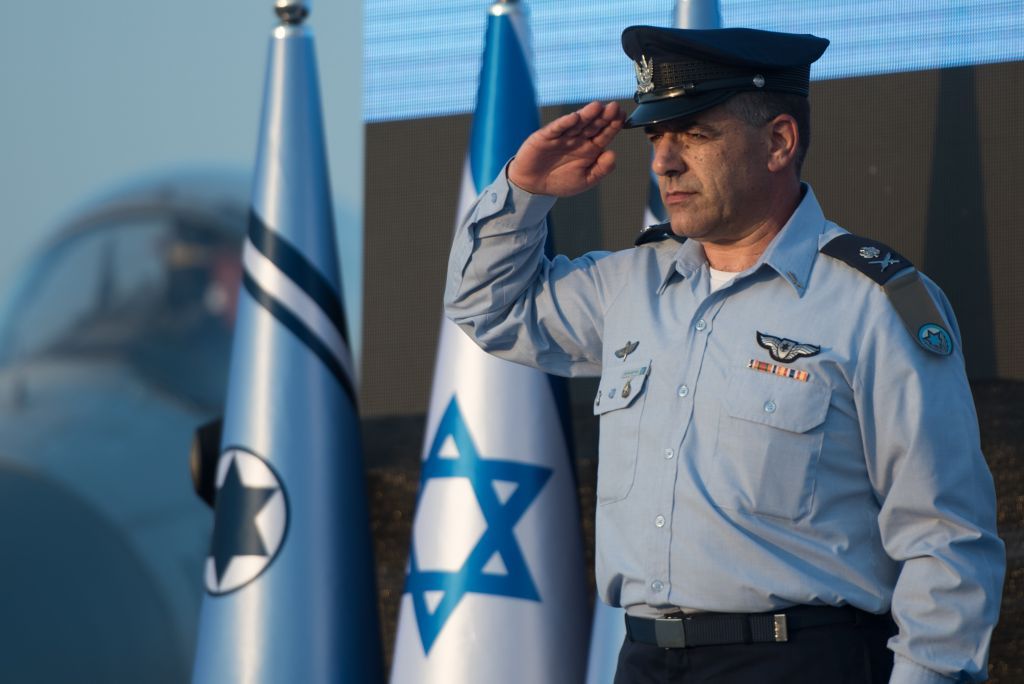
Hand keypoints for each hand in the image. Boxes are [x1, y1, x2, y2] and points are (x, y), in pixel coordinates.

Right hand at [508, 101, 623, 196]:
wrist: (533, 185)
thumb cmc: (559, 181)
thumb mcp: (585, 180)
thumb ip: (601, 169)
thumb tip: (612, 154)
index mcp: (590, 149)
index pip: (605, 134)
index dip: (614, 125)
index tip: (623, 116)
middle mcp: (578, 139)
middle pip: (593, 124)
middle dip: (604, 116)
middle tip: (614, 107)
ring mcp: (563, 136)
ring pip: (577, 123)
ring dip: (587, 114)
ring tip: (598, 106)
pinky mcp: (546, 136)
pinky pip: (556, 128)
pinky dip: (564, 123)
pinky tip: (573, 118)